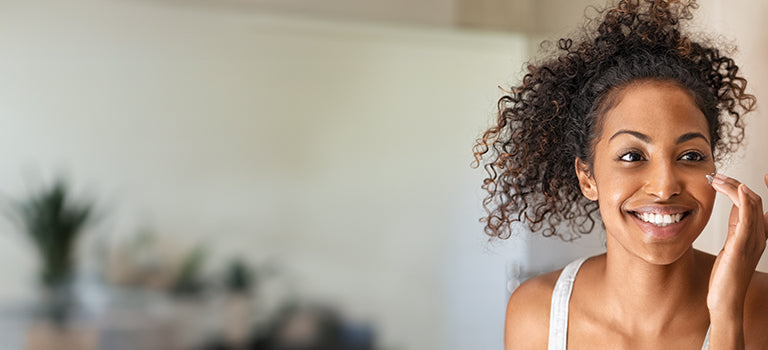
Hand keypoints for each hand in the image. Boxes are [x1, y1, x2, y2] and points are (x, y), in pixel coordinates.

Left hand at [707, 174, 767, 319]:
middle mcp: (758, 236)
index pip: (759, 204)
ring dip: (734, 186)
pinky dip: (741, 200)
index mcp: (756, 235)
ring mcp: (753, 240)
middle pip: (754, 199)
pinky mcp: (742, 245)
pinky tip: (734, 189)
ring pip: (752, 203)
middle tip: (716, 176)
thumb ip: (736, 226)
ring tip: (716, 179)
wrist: (725, 301)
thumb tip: (735, 207)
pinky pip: (747, 217)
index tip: (741, 176)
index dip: (752, 188)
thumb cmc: (725, 276)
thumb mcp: (732, 245)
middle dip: (736, 183)